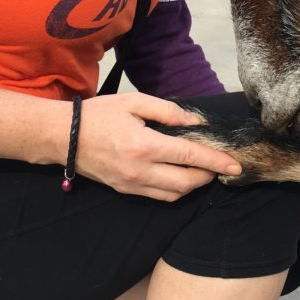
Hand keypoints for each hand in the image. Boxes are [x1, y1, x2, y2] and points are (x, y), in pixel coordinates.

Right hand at [75, 93, 242, 201]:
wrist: (64, 137)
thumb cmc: (99, 114)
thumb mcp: (134, 102)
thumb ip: (167, 111)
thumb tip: (194, 123)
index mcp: (145, 145)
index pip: (191, 156)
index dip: (216, 161)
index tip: (236, 164)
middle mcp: (141, 170)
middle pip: (188, 182)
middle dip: (209, 176)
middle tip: (220, 165)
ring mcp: (133, 184)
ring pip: (175, 194)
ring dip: (194, 185)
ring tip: (203, 170)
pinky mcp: (126, 191)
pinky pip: (159, 197)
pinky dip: (176, 190)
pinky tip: (180, 176)